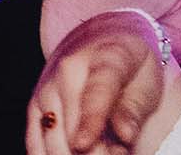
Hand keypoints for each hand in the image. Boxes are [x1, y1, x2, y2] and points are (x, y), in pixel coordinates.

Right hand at [27, 11, 180, 154]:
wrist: (104, 37)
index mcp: (107, 56)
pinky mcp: (34, 106)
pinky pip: (34, 143)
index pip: (96, 91)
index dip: (90, 120)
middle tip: (116, 152)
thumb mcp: (147, 81)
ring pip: (50, 139)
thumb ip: (134, 111)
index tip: (83, 144)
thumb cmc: (131, 65)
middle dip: (93, 153)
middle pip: (70, 125)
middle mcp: (67, 70)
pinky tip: (75, 153)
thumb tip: (125, 136)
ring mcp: (46, 88)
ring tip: (104, 150)